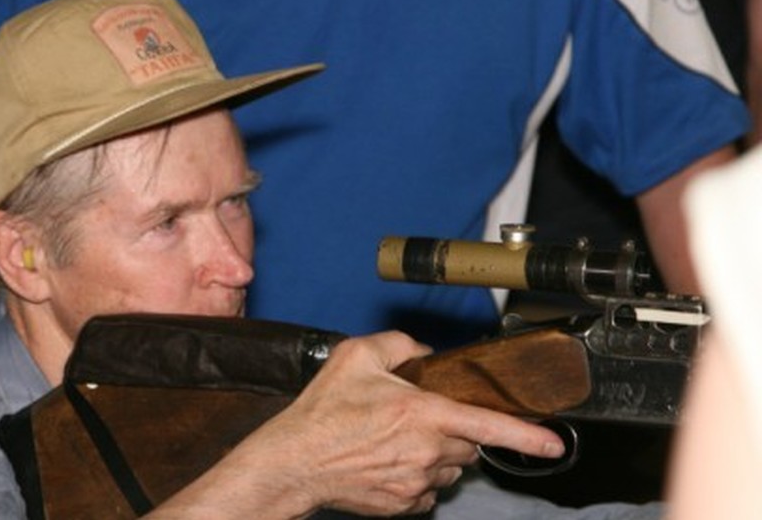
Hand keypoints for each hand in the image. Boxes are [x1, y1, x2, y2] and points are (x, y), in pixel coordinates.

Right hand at [159, 331, 564, 517]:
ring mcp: (417, 484)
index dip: (527, 436)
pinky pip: (428, 491)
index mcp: (422, 413)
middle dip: (453, 431)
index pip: (488, 426)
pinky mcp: (404, 506)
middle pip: (467, 445)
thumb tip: (422, 351)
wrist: (292, 463)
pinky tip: (385, 463)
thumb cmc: (322, 412)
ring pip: (449, 469)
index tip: (554, 443)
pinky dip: (416, 477)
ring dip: (435, 455)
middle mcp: (427, 452)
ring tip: (393, 442)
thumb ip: (398, 343)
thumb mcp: (355, 357)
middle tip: (416, 419)